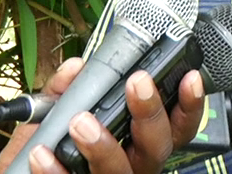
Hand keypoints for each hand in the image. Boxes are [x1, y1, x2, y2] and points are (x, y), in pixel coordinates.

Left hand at [0, 57, 206, 173]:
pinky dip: (57, 172)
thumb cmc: (43, 152)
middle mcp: (131, 166)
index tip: (189, 77)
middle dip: (150, 113)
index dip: (190, 104)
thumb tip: (76, 67)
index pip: (176, 127)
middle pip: (157, 147)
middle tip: (137, 84)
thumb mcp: (55, 115)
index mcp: (136, 142)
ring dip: (104, 146)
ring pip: (121, 172)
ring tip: (80, 122)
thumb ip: (65, 90)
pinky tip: (42, 153)